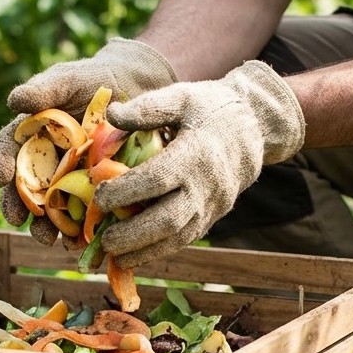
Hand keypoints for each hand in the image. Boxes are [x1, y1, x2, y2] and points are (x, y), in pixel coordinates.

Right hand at [0, 38, 176, 235]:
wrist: (135, 88)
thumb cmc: (94, 79)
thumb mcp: (69, 79)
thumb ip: (44, 88)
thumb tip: (14, 101)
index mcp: (30, 137)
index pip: (7, 152)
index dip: (0, 164)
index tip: (2, 175)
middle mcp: (44, 163)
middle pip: (23, 189)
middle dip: (18, 207)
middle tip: (18, 220)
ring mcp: (67, 181)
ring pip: (50, 210)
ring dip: (45, 228)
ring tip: (49, 240)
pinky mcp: (93, 193)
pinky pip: (83, 217)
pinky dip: (80, 232)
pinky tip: (81, 243)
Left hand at [92, 60, 305, 267]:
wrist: (254, 129)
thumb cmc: (210, 109)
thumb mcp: (182, 97)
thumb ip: (148, 107)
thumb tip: (112, 115)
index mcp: (195, 154)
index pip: (158, 179)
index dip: (126, 191)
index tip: (98, 196)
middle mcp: (205, 186)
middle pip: (167, 220)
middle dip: (132, 234)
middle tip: (103, 240)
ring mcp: (211, 206)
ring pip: (177, 238)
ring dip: (144, 252)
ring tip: (114, 256)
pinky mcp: (212, 217)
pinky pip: (184, 240)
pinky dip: (158, 251)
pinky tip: (133, 255)